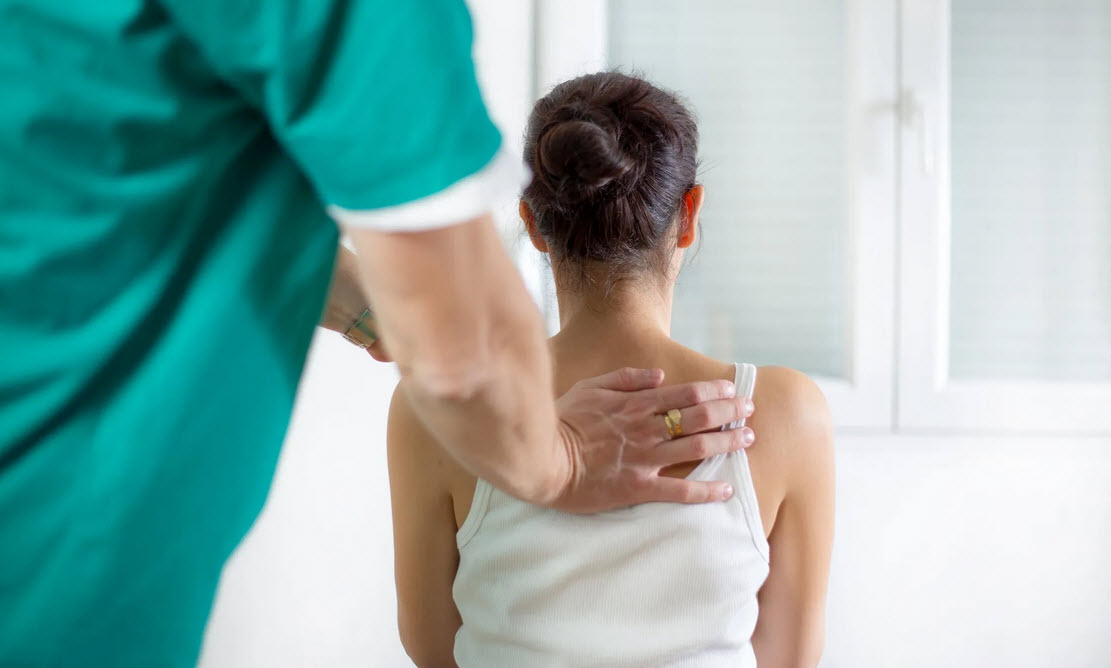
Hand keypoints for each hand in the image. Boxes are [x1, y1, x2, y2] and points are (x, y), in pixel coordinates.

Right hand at [547, 367, 755, 513]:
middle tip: (750, 410)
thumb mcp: (589, 387)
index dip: (714, 390)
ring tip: (748, 439)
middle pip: (700, 416)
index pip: (686, 393)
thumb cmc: (561, 422)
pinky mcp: (639, 488)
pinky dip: (706, 491)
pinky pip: (680, 490)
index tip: (733, 389)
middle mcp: (647, 428)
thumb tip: (658, 376)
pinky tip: (727, 490)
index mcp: (635, 404)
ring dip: (727, 441)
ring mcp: (645, 459)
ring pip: (697, 447)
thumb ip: (625, 378)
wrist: (542, 460)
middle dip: (730, 411)